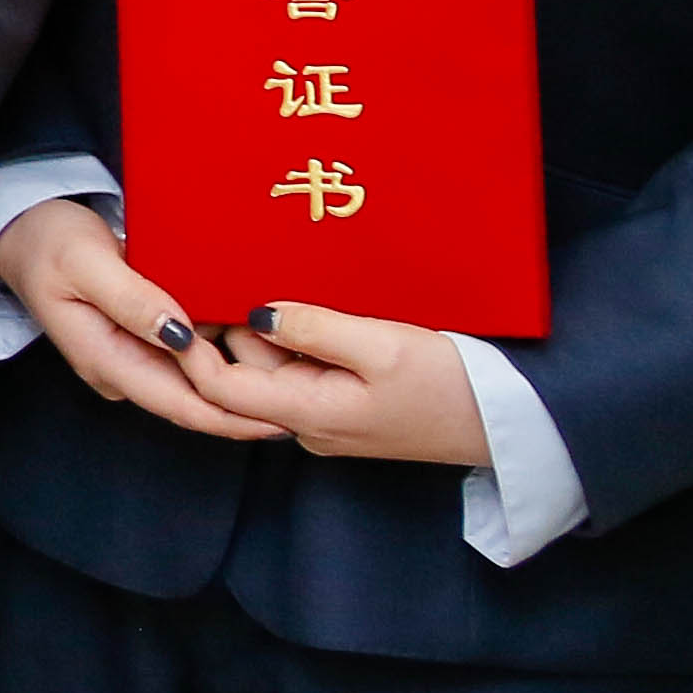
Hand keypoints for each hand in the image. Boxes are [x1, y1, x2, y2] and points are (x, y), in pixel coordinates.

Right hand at [0, 198, 274, 441]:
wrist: (21, 229)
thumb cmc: (50, 241)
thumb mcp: (86, 262)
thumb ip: (132, 300)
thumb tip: (181, 338)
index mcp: (105, 359)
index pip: (179, 406)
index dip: (231, 419)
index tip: (280, 421)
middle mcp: (121, 370)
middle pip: (191, 403)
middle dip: (245, 408)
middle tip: (303, 402)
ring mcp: (129, 358)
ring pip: (192, 383)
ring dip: (237, 384)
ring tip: (291, 379)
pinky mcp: (139, 342)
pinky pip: (187, 359)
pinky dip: (222, 357)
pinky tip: (256, 347)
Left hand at [177, 298, 492, 465]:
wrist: (509, 422)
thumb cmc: (453, 386)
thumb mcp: (383, 347)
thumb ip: (314, 328)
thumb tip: (256, 311)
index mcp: (308, 415)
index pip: (221, 390)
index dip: (194, 349)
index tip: (184, 300)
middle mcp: (308, 423)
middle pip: (244, 373)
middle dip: (232, 327)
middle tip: (226, 269)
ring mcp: (329, 416)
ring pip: (275, 368)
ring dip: (269, 328)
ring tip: (270, 274)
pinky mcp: (350, 405)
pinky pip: (307, 369)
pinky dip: (300, 338)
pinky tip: (310, 304)